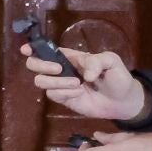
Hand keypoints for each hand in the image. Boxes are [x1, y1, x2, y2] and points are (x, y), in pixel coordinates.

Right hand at [23, 46, 149, 122]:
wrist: (125, 101)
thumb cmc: (118, 77)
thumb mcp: (112, 61)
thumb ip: (97, 61)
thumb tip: (84, 75)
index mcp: (69, 57)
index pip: (45, 50)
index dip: (32, 48)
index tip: (26, 50)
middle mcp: (60, 69)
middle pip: (34, 65)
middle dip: (41, 66)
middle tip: (59, 70)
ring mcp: (60, 85)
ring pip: (41, 81)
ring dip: (57, 82)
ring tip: (78, 84)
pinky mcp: (63, 99)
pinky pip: (53, 95)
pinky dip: (64, 93)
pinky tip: (79, 93)